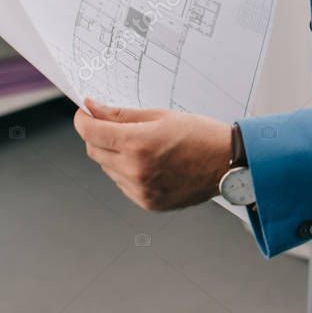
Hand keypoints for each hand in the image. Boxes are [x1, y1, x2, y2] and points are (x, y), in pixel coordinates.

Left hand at [73, 98, 232, 210]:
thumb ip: (122, 114)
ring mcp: (140, 190)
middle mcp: (135, 170)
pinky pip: (122, 184)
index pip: (92, 132)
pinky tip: (148, 162)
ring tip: (141, 144)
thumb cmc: (199, 134)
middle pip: (95, 152)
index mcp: (138, 144)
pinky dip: (126, 171)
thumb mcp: (160, 115)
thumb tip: (94, 108)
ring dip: (113, 154)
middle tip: (111, 124)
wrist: (227, 162)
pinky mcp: (147, 203)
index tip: (84, 113)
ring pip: (108, 169)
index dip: (83, 120)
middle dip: (97, 135)